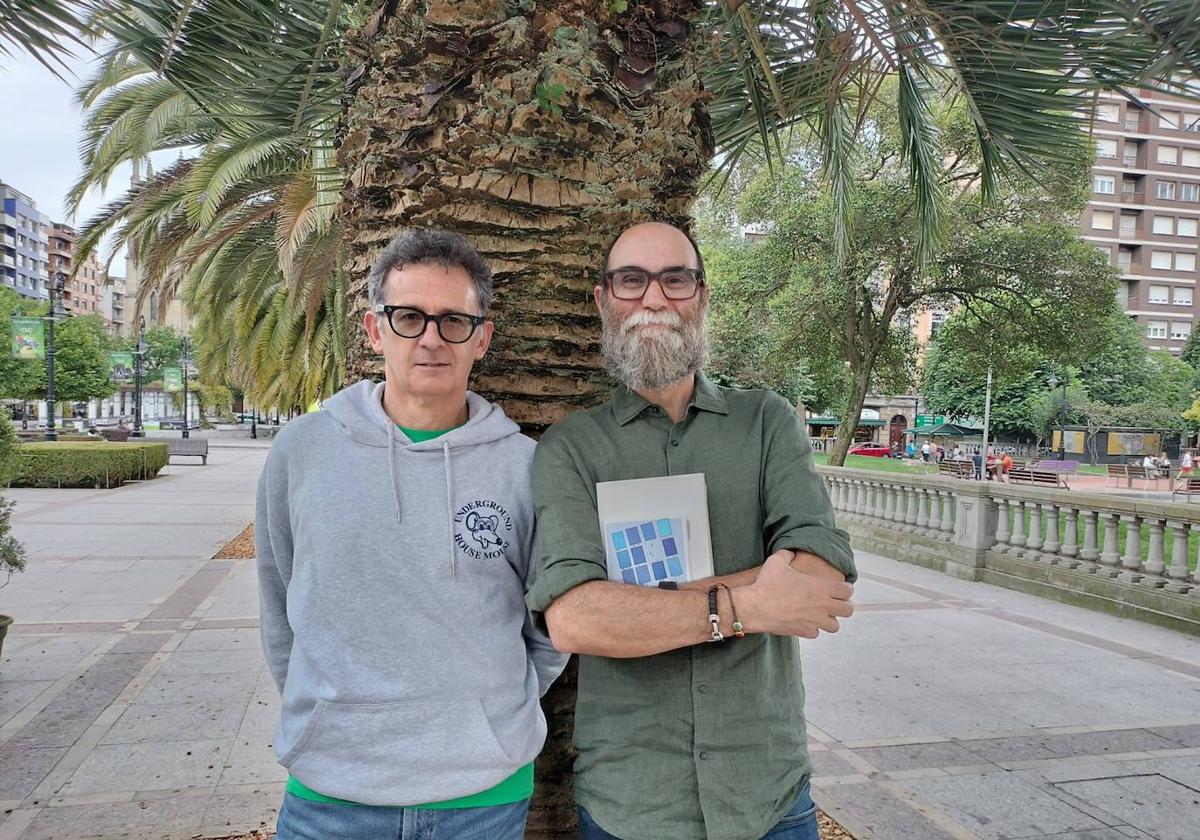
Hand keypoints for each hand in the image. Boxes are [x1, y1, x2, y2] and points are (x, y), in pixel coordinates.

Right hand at [738, 554, 853, 637]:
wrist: (756, 607)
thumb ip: (787, 554)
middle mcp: (822, 605)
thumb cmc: (767, 584)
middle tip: (835, 603)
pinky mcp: (804, 632)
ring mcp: (814, 621)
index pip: (847, 590)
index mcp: (820, 587)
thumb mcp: (777, 561)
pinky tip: (805, 622)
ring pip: (835, 626)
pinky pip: (816, 633)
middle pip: (848, 610)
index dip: (845, 588)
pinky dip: (812, 629)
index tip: (839, 588)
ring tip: (821, 615)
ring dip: (829, 620)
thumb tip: (790, 552)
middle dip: (844, 606)